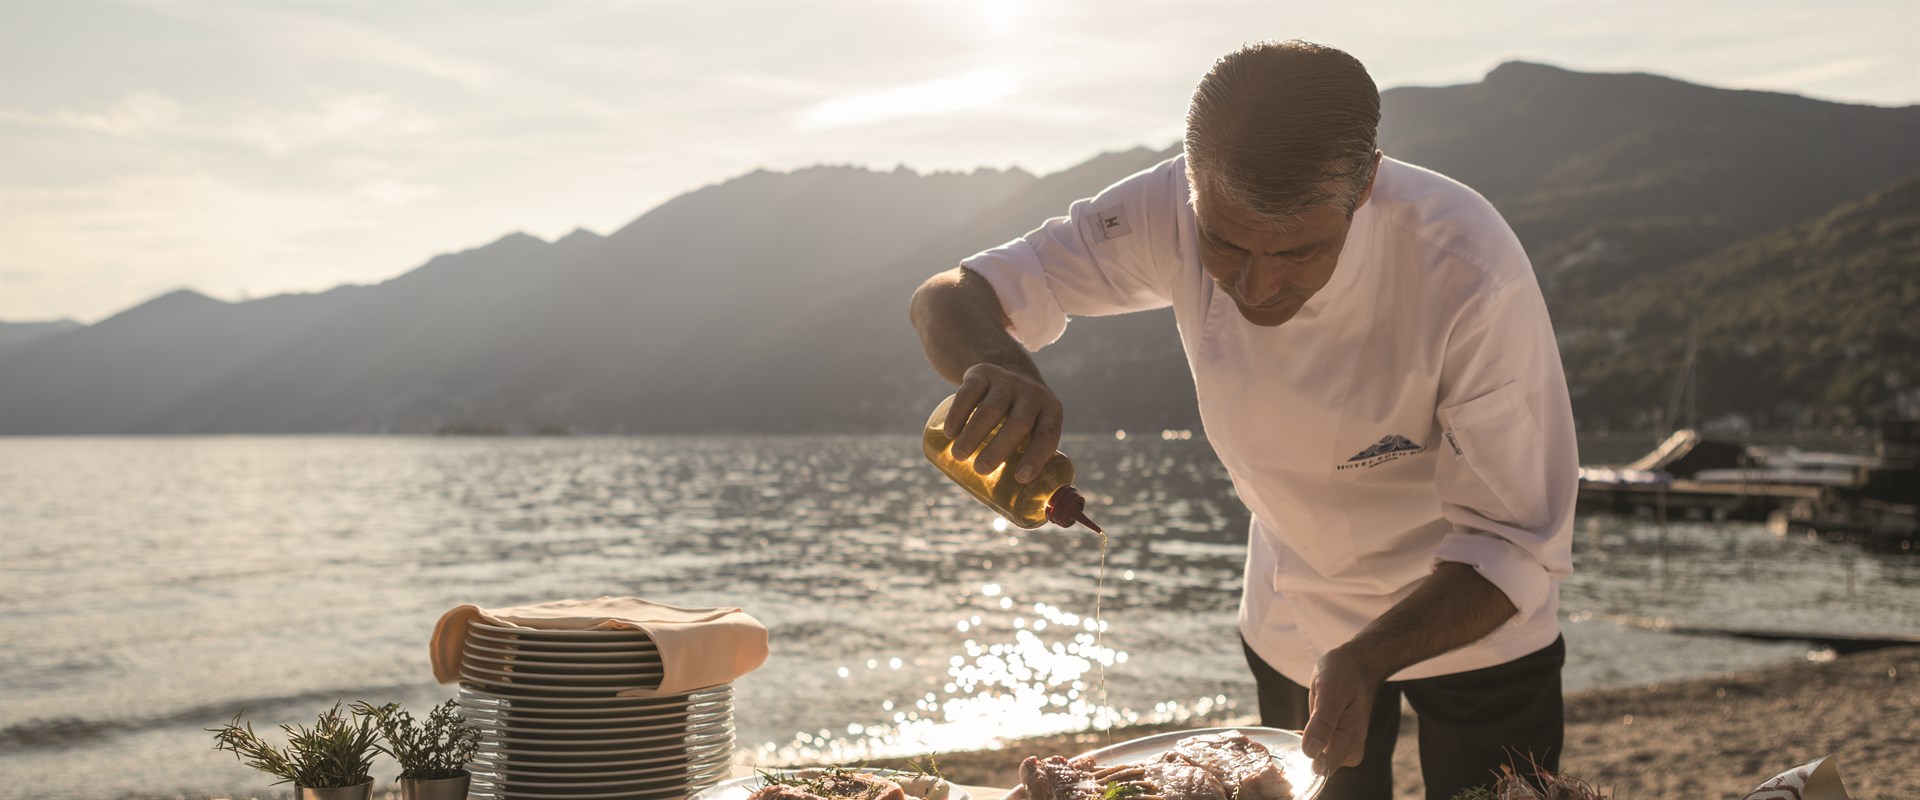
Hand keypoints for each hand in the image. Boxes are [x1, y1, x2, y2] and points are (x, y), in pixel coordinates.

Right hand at [944, 363, 1063, 482]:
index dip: (1036, 457)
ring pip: (991, 408)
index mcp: (1051, 412)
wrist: (1007, 369)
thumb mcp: (1036, 428)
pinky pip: (969, 392)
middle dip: (999, 449)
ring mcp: (1007, 381)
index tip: (1020, 479)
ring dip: (974, 434)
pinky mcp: (982, 373)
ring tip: (959, 456)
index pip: (1048, 435)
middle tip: (981, 471)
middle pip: (1018, 423)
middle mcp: (1032, 394)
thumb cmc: (1023, 417)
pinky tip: (949, 432)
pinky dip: (958, 413)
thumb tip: (1027, 512)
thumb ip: (1034, 460)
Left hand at [1300, 646, 1385, 775]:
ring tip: (1302, 725)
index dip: (1302, 761)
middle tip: (1297, 728)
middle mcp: (1349, 750)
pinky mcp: (1335, 743)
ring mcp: (1342, 747)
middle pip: (1317, 767)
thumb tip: (1310, 753)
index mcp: (1351, 740)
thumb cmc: (1345, 674)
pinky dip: (1304, 743)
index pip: (1324, 769)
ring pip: (1314, 760)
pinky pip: (1315, 751)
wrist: (1356, 666)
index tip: (1294, 740)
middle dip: (1300, 753)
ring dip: (1301, 747)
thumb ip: (1322, 723)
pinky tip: (1302, 730)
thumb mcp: (1331, 691)